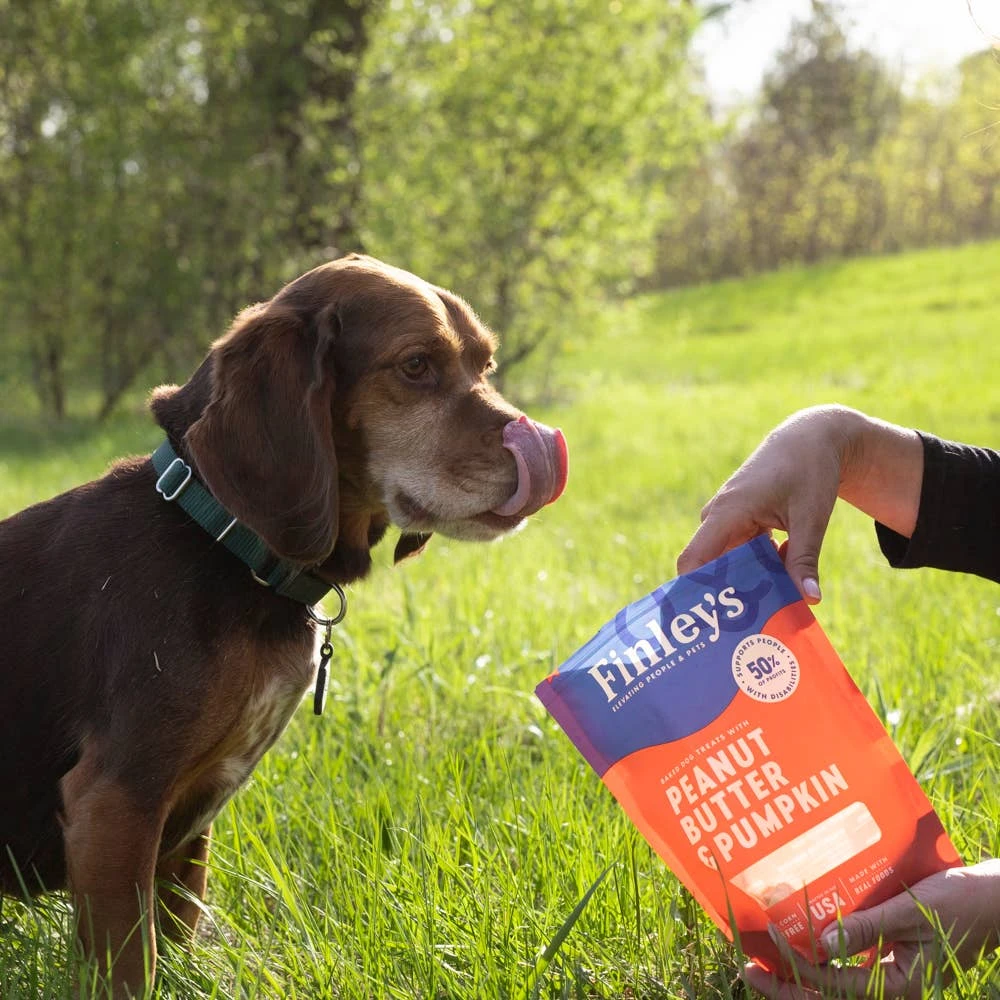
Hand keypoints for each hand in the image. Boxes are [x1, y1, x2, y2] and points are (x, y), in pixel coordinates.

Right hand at [676, 406, 922, 603]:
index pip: (692, 560)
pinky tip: (778, 588)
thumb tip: (810, 600)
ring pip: (727, 561)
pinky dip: (756, 568)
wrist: (811, 438)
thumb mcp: (811, 517)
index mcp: (727, 512)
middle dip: (724, 596)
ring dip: (744, 584)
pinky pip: (740, 552)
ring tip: (763, 616)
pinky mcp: (740, 519)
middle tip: (742, 632)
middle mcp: (719, 516)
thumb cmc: (809, 470)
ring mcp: (728, 518)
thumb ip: (805, 559)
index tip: (702, 622)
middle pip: (710, 567)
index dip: (691, 592)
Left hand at [742, 860, 999, 998]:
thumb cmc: (956, 903)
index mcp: (900, 986)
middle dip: (786, 986)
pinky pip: (848, 966)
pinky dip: (822, 956)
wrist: (992, 901)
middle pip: (828, 995)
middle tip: (746, 969)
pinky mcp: (890, 959)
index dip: (797, 965)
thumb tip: (820, 942)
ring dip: (799, 974)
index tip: (767, 941)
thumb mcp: (909, 913)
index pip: (833, 983)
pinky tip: (801, 939)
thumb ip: (867, 927)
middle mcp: (891, 987)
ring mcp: (890, 975)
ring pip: (835, 983)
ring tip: (763, 959)